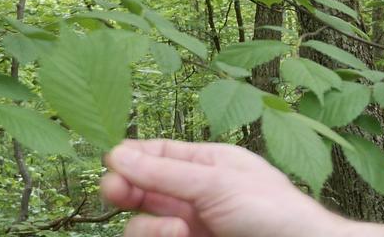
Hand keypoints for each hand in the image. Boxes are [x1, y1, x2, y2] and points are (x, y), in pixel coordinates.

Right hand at [100, 138, 383, 236]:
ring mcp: (193, 225)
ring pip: (144, 223)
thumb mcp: (217, 183)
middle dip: (126, 189)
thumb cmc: (272, 211)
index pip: (158, 154)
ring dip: (150, 226)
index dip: (131, 157)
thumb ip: (166, 172)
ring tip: (177, 230)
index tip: (111, 163)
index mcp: (208, 163)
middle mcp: (196, 193)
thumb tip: (117, 154)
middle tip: (116, 193)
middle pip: (142, 188)